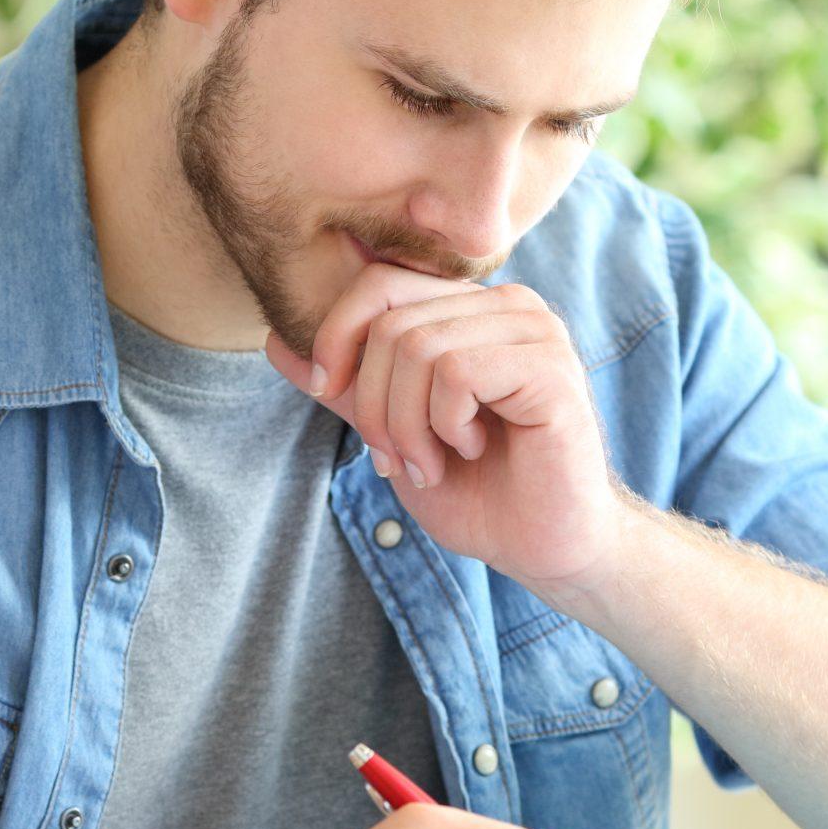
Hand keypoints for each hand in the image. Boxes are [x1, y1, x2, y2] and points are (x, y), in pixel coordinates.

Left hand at [263, 263, 627, 590]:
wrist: (542, 545)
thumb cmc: (476, 490)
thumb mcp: (392, 432)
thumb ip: (346, 385)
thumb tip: (275, 341)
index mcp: (470, 310)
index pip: (379, 283)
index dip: (336, 335)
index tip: (326, 391)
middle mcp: (506, 305)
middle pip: (390, 322)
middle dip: (373, 404)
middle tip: (399, 460)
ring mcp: (535, 330)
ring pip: (418, 346)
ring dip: (407, 424)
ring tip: (433, 462)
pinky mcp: (551, 368)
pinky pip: (457, 373)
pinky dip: (445, 425)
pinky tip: (471, 449)